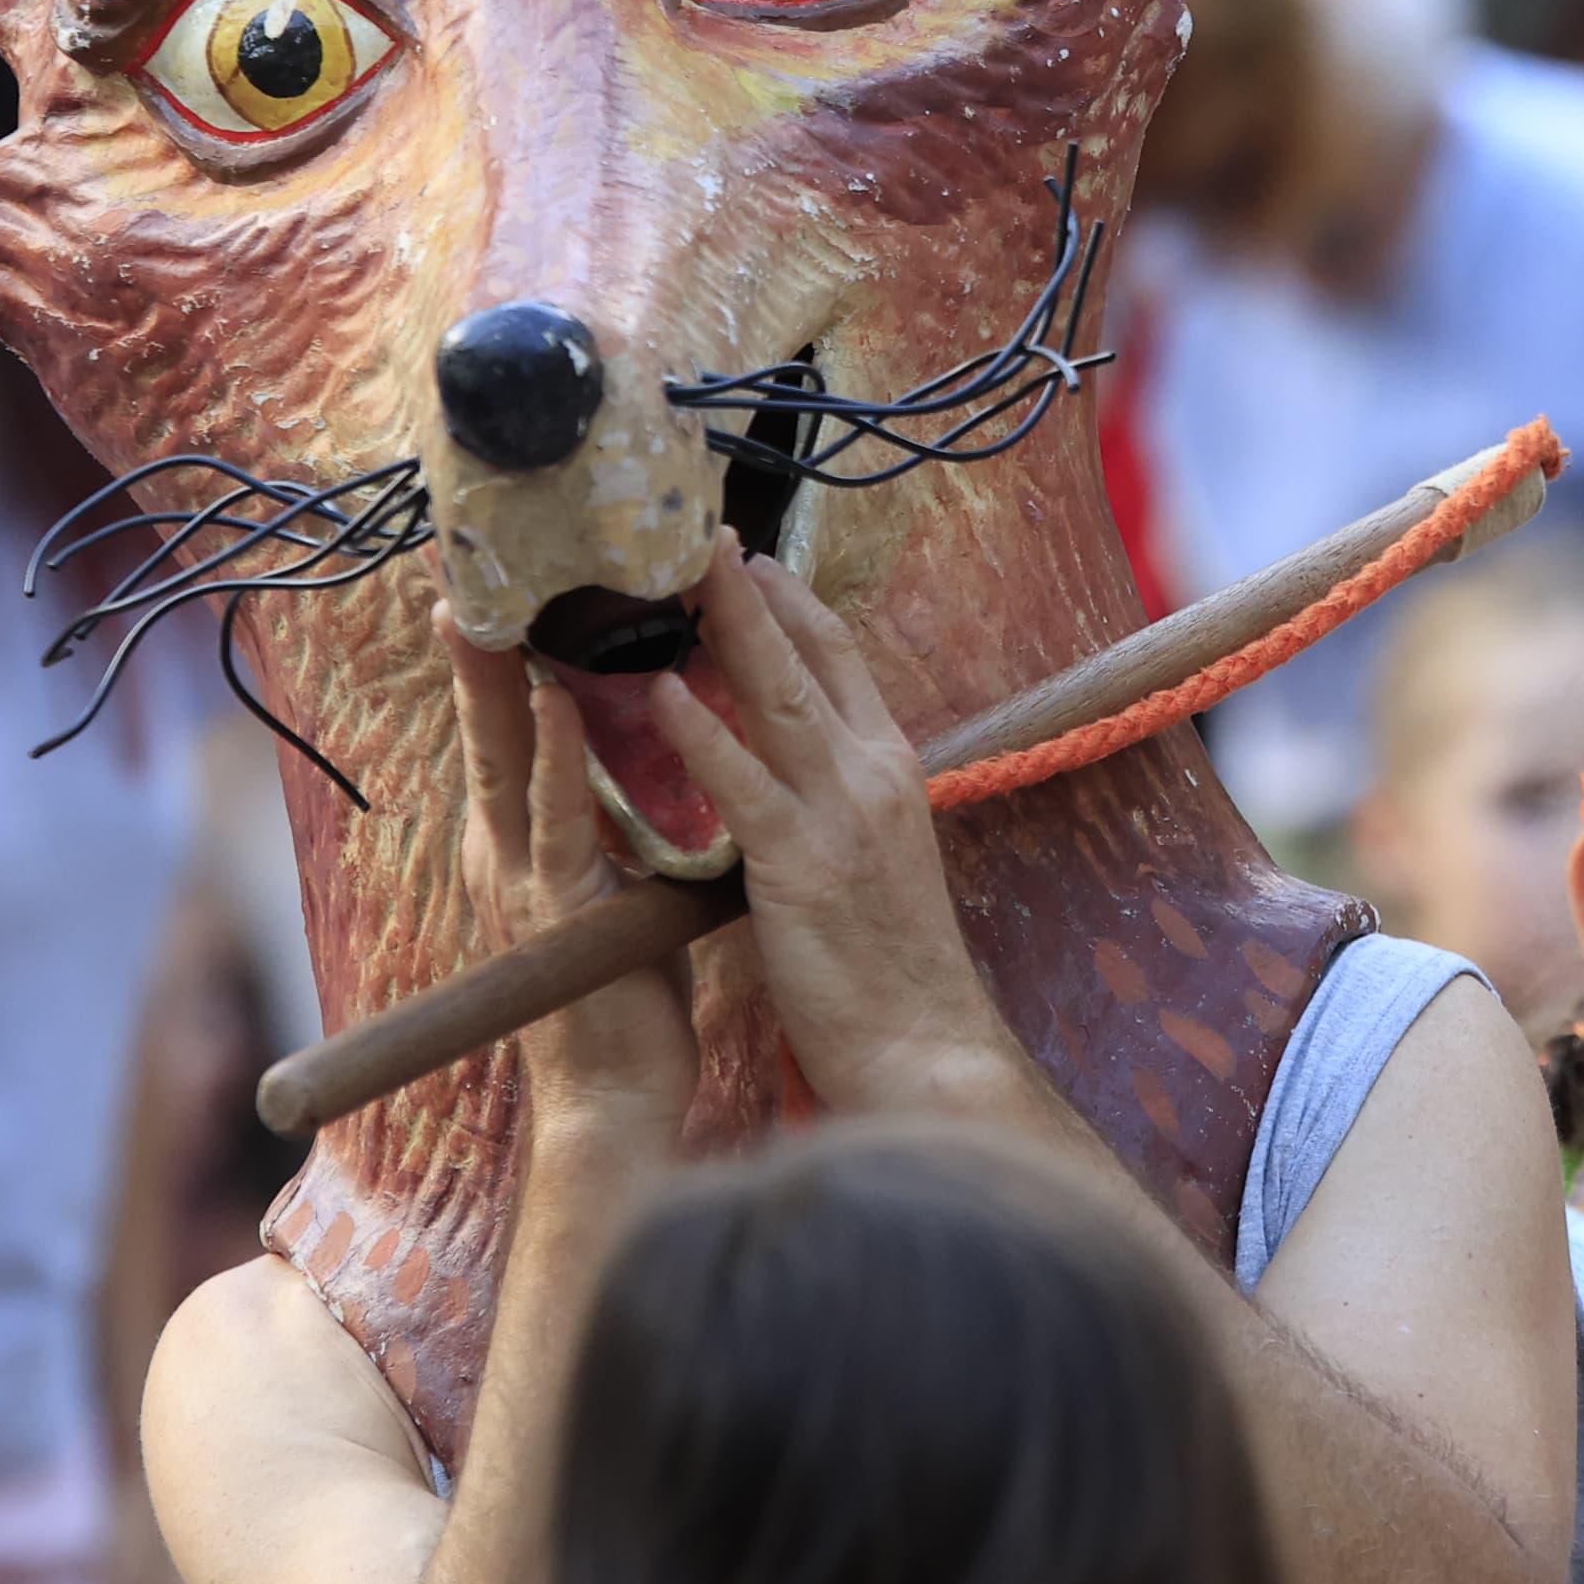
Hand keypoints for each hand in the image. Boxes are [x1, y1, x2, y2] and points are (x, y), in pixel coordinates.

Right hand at [447, 607, 693, 1130]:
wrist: (614, 1105)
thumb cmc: (622, 1000)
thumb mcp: (611, 893)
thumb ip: (611, 829)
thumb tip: (648, 762)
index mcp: (520, 846)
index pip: (506, 734)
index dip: (496, 660)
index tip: (494, 587)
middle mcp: (504, 853)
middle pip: (483, 730)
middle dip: (472, 649)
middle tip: (458, 569)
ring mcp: (521, 882)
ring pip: (503, 761)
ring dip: (495, 680)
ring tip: (489, 607)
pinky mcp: (556, 910)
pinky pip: (557, 820)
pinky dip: (554, 757)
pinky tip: (552, 700)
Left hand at [644, 544, 1030, 1118]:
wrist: (922, 1050)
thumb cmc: (888, 969)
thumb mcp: (874, 858)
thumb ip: (836, 799)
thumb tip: (791, 760)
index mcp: (890, 770)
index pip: (841, 657)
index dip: (793, 602)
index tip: (747, 558)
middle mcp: (873, 774)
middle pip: (808, 655)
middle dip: (752, 590)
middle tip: (701, 532)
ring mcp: (842, 815)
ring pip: (777, 697)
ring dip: (725, 628)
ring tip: (675, 574)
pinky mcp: (802, 866)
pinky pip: (742, 784)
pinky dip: (700, 732)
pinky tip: (660, 693)